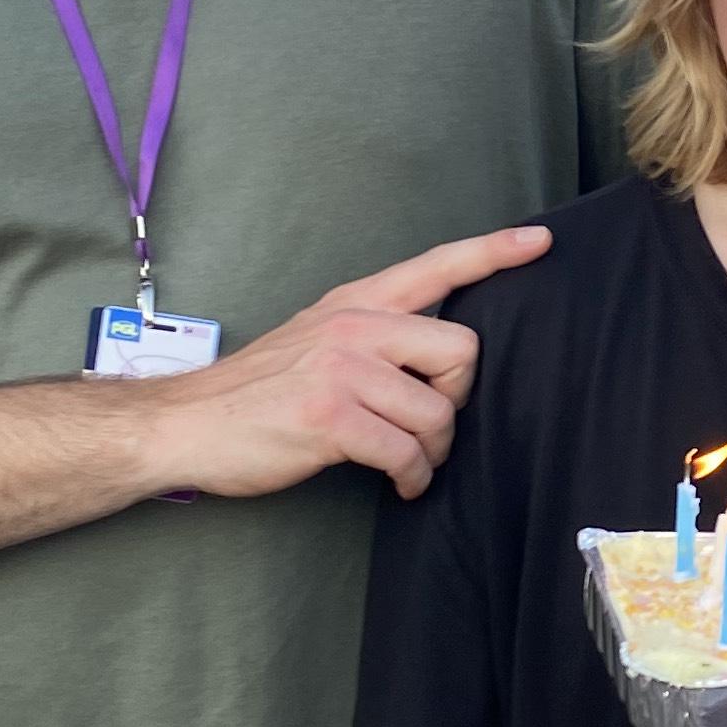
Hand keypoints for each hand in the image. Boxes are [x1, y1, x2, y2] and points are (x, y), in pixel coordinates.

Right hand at [148, 224, 550, 501]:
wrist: (186, 424)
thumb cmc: (257, 393)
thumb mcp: (314, 340)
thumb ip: (372, 337)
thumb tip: (435, 363)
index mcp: (354, 303)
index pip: (435, 267)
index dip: (491, 254)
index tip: (540, 243)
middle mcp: (353, 326)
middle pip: (461, 353)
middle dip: (457, 398)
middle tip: (427, 425)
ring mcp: (341, 370)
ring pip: (437, 412)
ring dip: (432, 452)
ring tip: (408, 464)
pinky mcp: (330, 417)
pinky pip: (406, 452)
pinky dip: (412, 477)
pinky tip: (400, 484)